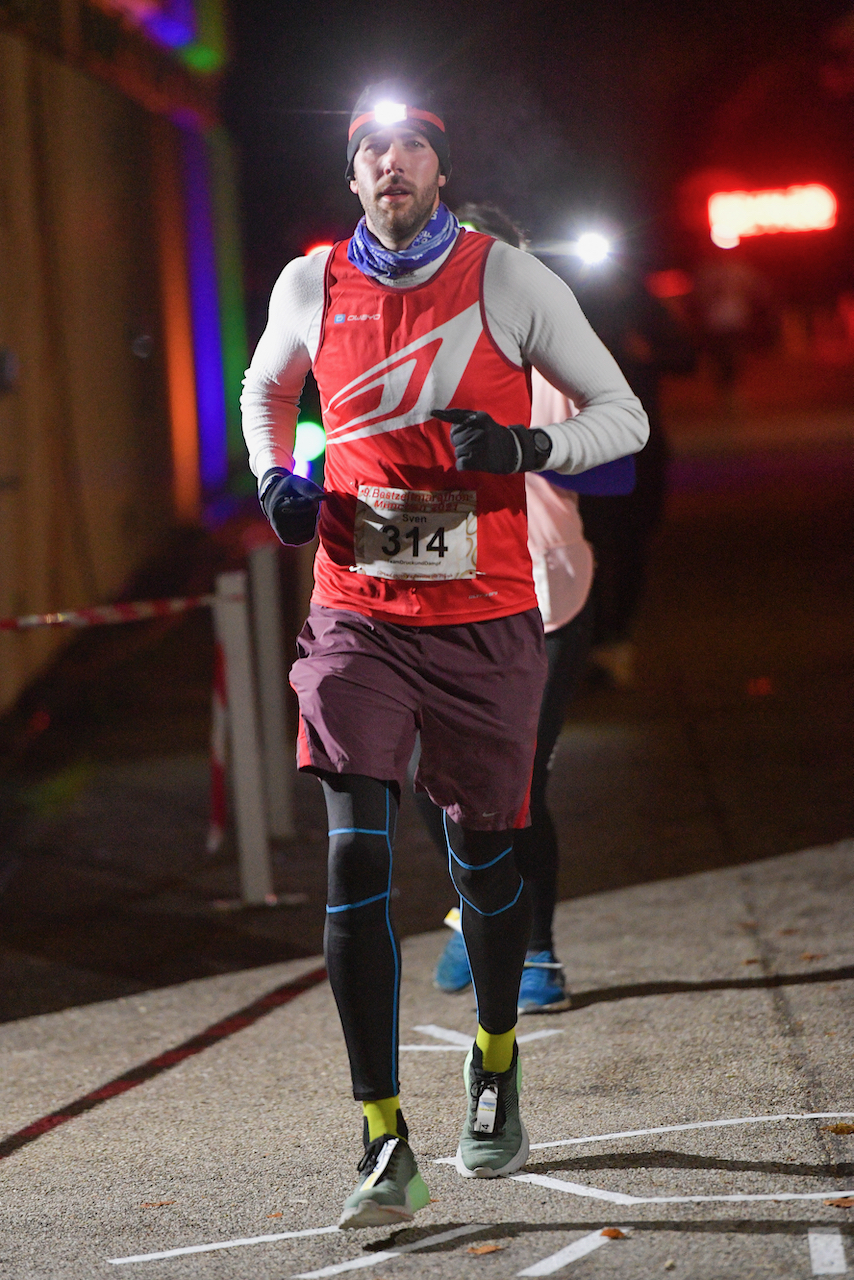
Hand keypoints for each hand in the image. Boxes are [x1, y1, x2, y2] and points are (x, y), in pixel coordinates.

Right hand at [259, 468, 325, 545]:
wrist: (274, 501)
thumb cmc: (287, 490)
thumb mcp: (295, 482)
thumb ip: (309, 488)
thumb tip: (325, 497)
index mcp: (277, 509)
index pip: (307, 504)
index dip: (309, 498)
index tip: (300, 495)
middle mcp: (278, 525)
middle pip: (310, 516)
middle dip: (311, 507)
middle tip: (301, 503)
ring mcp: (282, 535)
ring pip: (310, 526)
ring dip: (311, 517)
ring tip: (300, 511)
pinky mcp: (288, 541)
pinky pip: (309, 535)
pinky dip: (310, 528)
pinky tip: (301, 521)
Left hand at [432, 408, 550, 473]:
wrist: (514, 452)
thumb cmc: (493, 435)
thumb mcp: (483, 421)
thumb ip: (464, 417)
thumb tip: (438, 413)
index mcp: (480, 417)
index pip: (457, 416)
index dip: (443, 414)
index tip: (432, 412)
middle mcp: (479, 430)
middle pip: (454, 438)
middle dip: (460, 442)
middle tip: (475, 444)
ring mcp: (479, 445)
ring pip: (457, 451)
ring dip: (464, 454)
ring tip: (478, 452)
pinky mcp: (479, 460)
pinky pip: (460, 463)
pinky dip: (465, 465)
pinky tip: (476, 462)